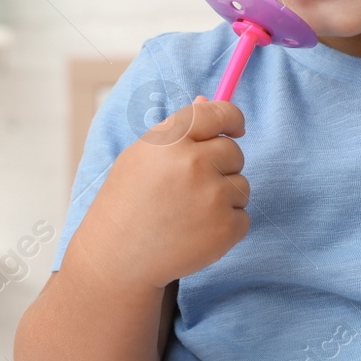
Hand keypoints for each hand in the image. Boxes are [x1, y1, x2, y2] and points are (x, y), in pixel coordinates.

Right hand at [71, 95, 250, 290]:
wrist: (117, 259)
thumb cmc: (126, 204)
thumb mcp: (141, 157)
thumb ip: (178, 130)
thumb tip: (208, 100)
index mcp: (170, 140)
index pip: (217, 113)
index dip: (231, 118)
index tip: (235, 128)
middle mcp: (193, 163)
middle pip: (234, 152)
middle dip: (221, 166)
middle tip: (192, 187)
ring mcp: (211, 197)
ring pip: (241, 186)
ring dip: (224, 198)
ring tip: (189, 213)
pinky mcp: (224, 228)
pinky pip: (243, 217)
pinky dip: (226, 226)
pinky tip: (196, 233)